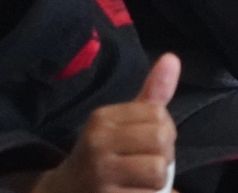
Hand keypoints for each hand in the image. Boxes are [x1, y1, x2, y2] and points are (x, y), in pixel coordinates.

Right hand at [32, 53, 179, 192]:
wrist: (64, 192)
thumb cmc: (102, 155)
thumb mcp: (121, 123)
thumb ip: (150, 94)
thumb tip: (172, 58)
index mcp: (102, 118)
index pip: (158, 113)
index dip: (163, 130)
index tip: (147, 143)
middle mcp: (97, 142)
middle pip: (161, 139)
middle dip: (164, 154)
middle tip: (148, 164)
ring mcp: (99, 174)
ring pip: (158, 171)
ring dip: (158, 181)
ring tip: (142, 181)